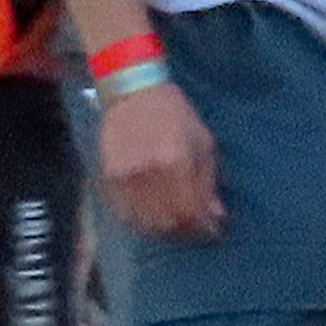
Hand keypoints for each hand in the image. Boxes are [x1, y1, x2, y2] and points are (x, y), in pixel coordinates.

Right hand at [98, 76, 217, 239]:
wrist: (134, 96)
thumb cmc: (176, 117)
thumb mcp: (203, 143)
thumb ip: (208, 181)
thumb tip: (216, 215)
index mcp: (176, 162)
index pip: (190, 211)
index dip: (203, 226)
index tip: (212, 229)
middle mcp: (148, 173)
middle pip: (168, 221)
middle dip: (186, 229)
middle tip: (195, 227)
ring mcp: (125, 176)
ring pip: (145, 221)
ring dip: (164, 228)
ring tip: (176, 223)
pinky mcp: (109, 177)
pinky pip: (124, 212)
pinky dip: (140, 221)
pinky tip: (153, 217)